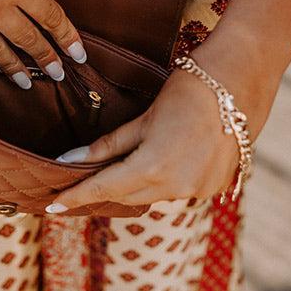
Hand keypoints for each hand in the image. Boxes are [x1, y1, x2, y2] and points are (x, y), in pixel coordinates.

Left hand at [45, 37, 277, 211]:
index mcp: (153, 168)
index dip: (76, 197)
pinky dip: (162, 181)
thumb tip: (70, 159)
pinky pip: (177, 191)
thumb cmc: (186, 92)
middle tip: (79, 183)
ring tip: (120, 167)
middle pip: (127, 196)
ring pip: (152, 195)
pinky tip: (162, 161)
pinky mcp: (214, 187)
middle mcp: (177, 187)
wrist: (239, 84)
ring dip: (134, 185)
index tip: (52, 206)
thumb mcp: (142, 119)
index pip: (104, 189)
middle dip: (103, 190)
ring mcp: (198, 191)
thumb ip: (107, 145)